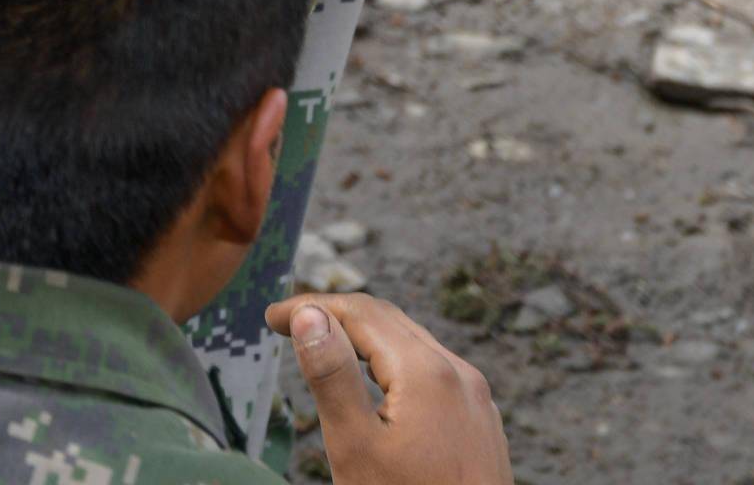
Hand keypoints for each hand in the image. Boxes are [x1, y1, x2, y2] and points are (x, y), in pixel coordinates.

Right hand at [266, 295, 511, 484]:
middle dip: (338, 316)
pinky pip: (435, 374)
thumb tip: (308, 314)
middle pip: (390, 321)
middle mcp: (460, 374)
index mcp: (427, 372)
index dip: (311, 307)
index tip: (272, 318)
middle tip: (290, 324)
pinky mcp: (482, 423)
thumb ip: (331, 376)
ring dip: (367, 338)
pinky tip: (379, 382)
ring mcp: (477, 399)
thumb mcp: (356, 446)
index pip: (361, 313)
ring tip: (327, 347)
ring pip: (415, 345)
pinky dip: (397, 364)